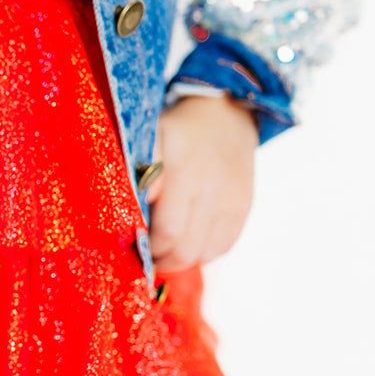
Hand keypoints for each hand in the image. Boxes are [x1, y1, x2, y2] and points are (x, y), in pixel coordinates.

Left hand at [146, 94, 257, 270]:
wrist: (223, 114)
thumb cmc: (173, 133)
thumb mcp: (147, 141)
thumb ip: (136, 174)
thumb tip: (130, 213)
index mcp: (182, 168)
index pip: (167, 230)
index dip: (148, 247)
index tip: (135, 244)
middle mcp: (210, 185)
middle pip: (184, 248)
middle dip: (162, 260)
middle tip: (148, 255)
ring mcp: (231, 197)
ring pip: (204, 254)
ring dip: (181, 260)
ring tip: (167, 250)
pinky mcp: (244, 205)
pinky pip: (223, 246)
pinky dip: (203, 253)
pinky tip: (189, 242)